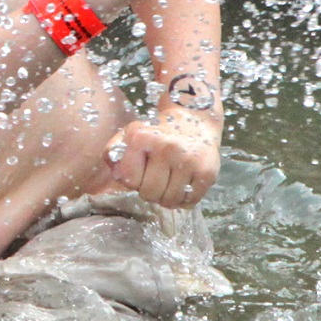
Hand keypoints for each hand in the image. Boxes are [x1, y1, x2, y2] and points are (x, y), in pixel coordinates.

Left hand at [103, 109, 221, 207]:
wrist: (194, 120)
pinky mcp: (207, 172)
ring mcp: (188, 161)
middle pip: (149, 193)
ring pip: (170, 201)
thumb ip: (113, 153)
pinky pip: (190, 201)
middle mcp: (166, 148)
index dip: (132, 181)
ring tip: (167, 186)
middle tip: (154, 183)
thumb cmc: (156, 132)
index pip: (129, 179)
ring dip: (166, 199)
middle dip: (149, 192)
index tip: (138, 175)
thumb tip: (117, 177)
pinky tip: (182, 188)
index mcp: (141, 137)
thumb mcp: (129, 134)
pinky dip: (184, 200)